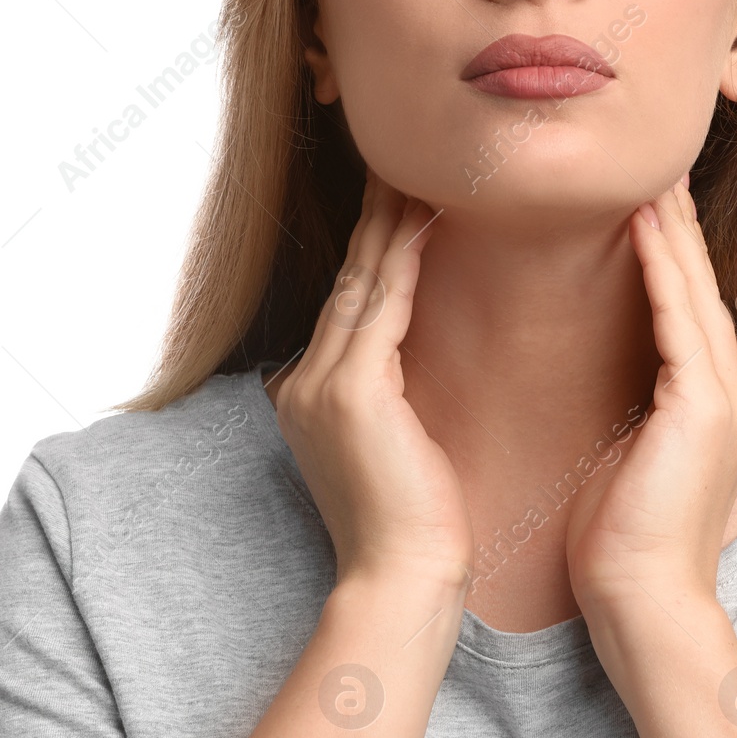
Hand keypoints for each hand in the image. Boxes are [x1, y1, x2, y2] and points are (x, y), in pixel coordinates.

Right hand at [269, 169, 472, 588]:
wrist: (403, 579)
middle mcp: (307, 382)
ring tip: (422, 167)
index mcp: (315, 397)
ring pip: (363, 280)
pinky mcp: (352, 391)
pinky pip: (383, 302)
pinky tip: (429, 214)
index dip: (376, 248)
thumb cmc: (417, 527)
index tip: (404, 200)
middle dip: (379, 217)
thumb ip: (392, 404)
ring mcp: (323, 384)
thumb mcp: (398, 451)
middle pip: (351, 279)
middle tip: (409, 157)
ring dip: (392, 219)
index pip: (352, 305)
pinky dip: (405, 255)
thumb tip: (411, 379)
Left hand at [565, 174, 736, 615]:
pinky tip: (640, 218)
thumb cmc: (621, 544)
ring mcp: (724, 396)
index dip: (661, 244)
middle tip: (642, 152)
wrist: (643, 604)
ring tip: (642, 164)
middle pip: (695, 280)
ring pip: (691, 286)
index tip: (631, 191)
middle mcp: (727, 390)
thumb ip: (631, 410)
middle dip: (669, 215)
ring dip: (666, 222)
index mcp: (707, 403)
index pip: (682, 303)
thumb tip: (606, 381)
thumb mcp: (625, 458)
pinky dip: (661, 264)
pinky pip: (679, 317)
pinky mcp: (704, 407)